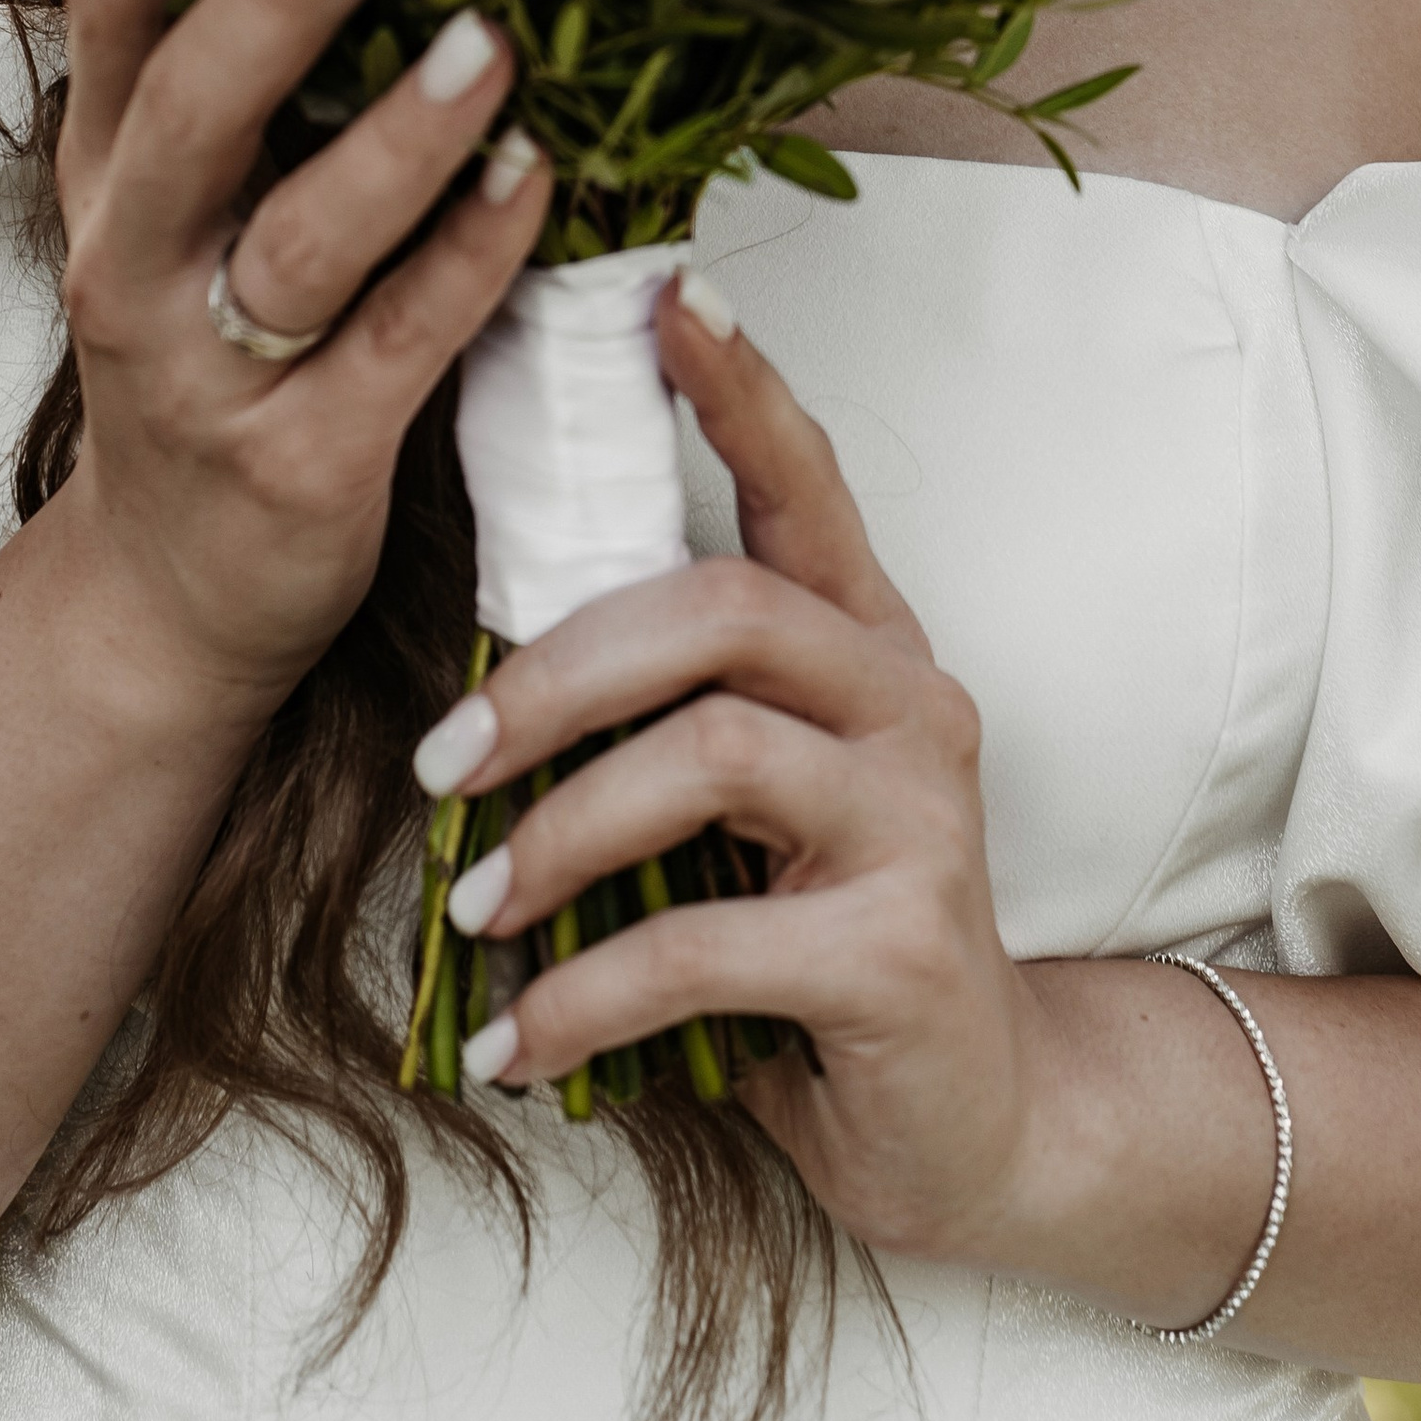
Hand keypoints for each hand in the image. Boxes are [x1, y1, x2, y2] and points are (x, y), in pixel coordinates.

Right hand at [52, 0, 546, 720]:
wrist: (169, 600)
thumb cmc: (210, 361)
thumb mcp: (181, 217)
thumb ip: (247, 87)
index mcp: (110, 179)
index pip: (110, 25)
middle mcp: (136, 264)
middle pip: (190, 115)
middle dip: (276, 3)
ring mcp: (211, 374)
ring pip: (299, 242)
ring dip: (398, 138)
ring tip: (486, 42)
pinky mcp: (300, 465)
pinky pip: (394, 347)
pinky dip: (467, 259)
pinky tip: (536, 179)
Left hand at [415, 283, 1056, 1263]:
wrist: (978, 1126)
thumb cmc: (825, 944)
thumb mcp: (751, 814)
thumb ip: (671, 726)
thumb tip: (481, 684)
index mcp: (866, 647)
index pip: (802, 484)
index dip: (738, 387)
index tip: (662, 294)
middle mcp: (909, 705)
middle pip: (726, 609)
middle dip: (559, 671)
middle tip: (443, 757)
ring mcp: (921, 822)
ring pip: (714, 755)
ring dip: (562, 830)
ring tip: (476, 904)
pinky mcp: (903, 952)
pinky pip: (706, 943)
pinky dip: (585, 993)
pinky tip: (518, 1041)